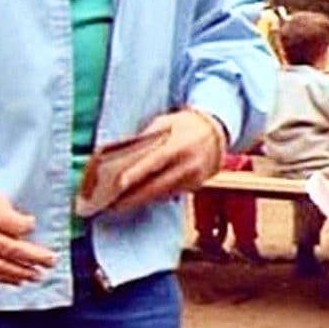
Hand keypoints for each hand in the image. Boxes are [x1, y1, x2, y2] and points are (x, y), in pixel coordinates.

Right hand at [0, 187, 56, 284]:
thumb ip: (9, 215)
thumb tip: (29, 231)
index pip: (11, 224)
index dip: (26, 226)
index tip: (34, 225)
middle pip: (8, 248)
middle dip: (33, 257)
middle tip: (50, 261)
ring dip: (20, 272)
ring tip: (38, 276)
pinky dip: (3, 278)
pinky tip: (18, 280)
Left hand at [106, 109, 225, 212]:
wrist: (217, 132)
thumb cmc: (186, 124)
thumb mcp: (166, 122)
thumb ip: (147, 137)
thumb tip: (123, 152)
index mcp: (179, 146)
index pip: (155, 162)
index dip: (137, 174)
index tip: (119, 184)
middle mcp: (188, 165)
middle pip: (157, 186)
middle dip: (133, 197)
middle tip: (111, 205)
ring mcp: (192, 178)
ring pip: (162, 194)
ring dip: (140, 200)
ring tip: (119, 205)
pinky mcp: (194, 186)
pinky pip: (170, 194)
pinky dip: (153, 197)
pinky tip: (138, 200)